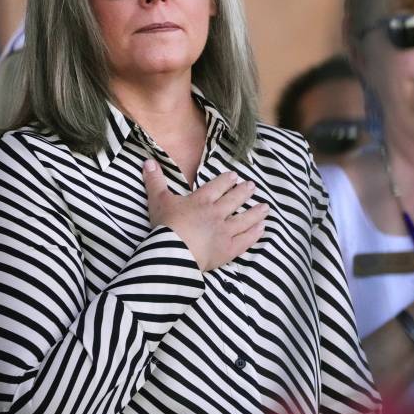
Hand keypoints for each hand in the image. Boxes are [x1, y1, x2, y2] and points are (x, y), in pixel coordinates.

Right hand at [142, 159, 267, 270]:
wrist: (173, 251)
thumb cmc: (165, 225)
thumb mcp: (158, 200)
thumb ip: (155, 181)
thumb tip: (147, 161)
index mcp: (201, 201)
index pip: (217, 187)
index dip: (226, 181)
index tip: (234, 176)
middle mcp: (216, 214)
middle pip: (234, 200)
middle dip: (244, 192)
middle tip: (252, 186)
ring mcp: (224, 231)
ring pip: (244, 219)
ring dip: (256, 212)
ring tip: (265, 207)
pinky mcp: (228, 249)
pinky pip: (245, 240)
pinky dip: (254, 234)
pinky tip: (262, 228)